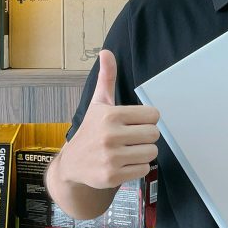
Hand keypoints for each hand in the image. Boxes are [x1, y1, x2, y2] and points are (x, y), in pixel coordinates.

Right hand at [56, 49, 159, 189]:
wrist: (72, 164)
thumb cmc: (91, 130)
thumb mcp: (98, 103)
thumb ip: (107, 78)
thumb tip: (106, 52)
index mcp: (111, 114)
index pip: (153, 115)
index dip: (147, 119)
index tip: (134, 123)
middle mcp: (110, 135)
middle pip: (154, 134)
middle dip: (146, 137)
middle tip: (131, 138)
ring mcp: (111, 158)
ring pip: (151, 152)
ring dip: (143, 152)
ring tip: (127, 150)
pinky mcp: (112, 176)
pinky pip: (144, 169)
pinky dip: (137, 167)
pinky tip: (123, 163)